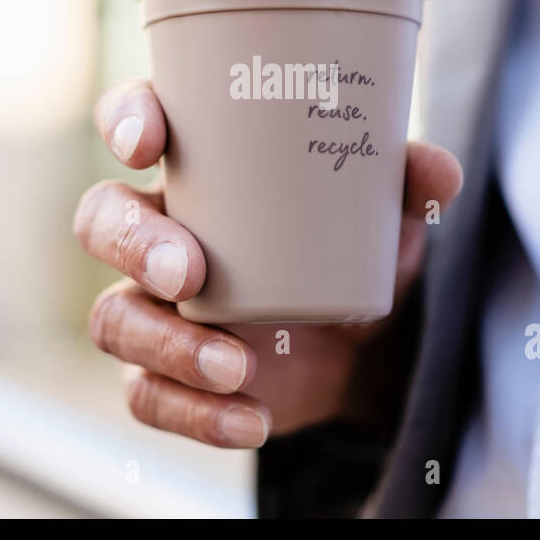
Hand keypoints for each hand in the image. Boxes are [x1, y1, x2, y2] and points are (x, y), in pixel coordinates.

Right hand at [73, 79, 462, 448]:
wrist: (365, 345)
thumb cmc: (351, 247)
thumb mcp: (386, 213)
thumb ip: (408, 183)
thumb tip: (438, 169)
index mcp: (199, 170)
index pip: (137, 125)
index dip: (126, 121)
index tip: (145, 142)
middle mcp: (161, 231)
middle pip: (101, 221)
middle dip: (134, 243)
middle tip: (189, 273)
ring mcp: (155, 307)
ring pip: (114, 317)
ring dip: (166, 345)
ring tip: (237, 366)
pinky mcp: (168, 374)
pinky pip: (148, 395)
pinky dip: (194, 413)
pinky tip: (250, 418)